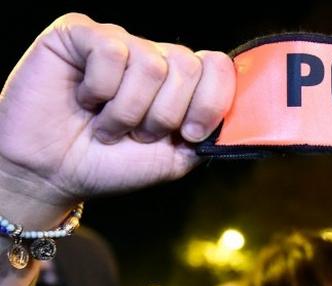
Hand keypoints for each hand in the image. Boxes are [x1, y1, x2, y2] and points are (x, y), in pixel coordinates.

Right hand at [0, 13, 235, 210]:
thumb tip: (248, 118)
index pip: (219, 67)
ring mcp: (118, 43)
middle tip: (137, 134)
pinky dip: (100, 88)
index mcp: (181, 82)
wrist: (54, 175)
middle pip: (188, 65)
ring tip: (105, 125)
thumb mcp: (176, 158)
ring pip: (151, 64)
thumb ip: (212, 134)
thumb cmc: (113, 165)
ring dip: (128, 111)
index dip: (211, 103)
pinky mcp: (79, 35)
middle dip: (165, 115)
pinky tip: (84, 99)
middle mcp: (153, 57)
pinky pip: (113, 51)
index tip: (189, 135)